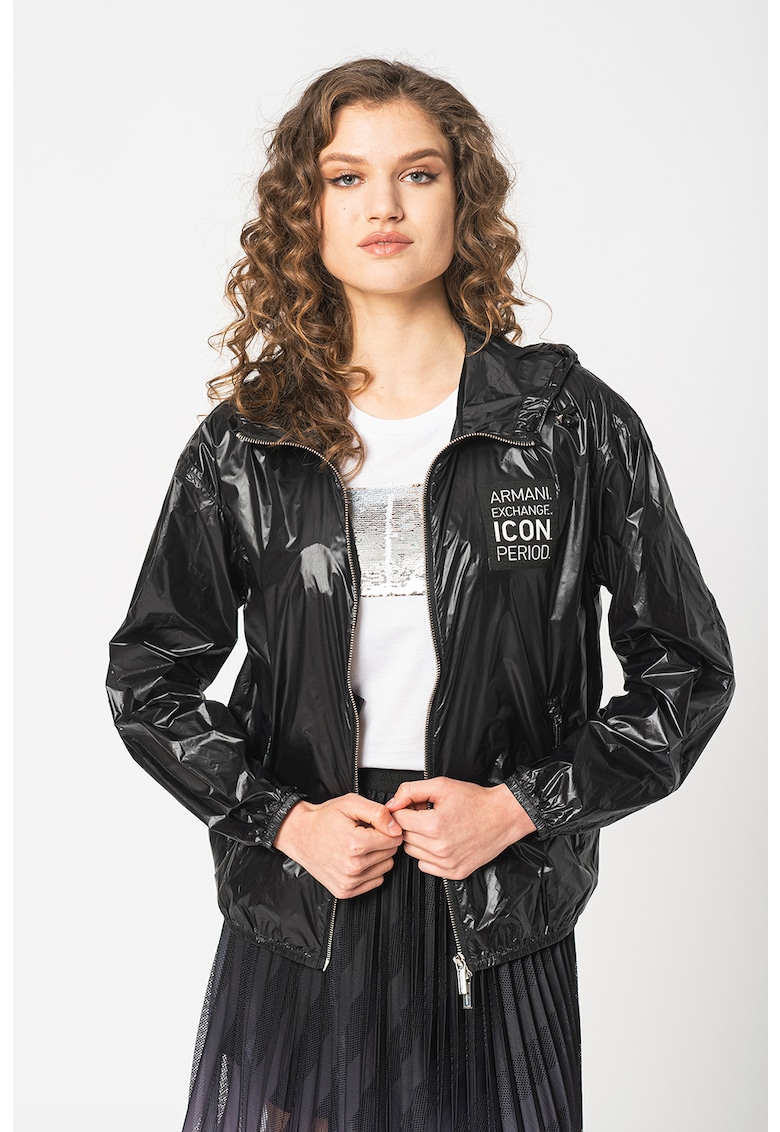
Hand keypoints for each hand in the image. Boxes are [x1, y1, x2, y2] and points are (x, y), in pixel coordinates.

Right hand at [273, 794, 402, 898]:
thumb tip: (395, 827)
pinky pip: (375, 881)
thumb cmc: (323, 819)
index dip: (388, 829)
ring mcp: (349, 881)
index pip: (394, 839)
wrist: (299, 834)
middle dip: (383, 842)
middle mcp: (353, 866)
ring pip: (385, 868)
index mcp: (356, 844)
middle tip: (365, 834)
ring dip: (378, 857)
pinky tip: (357, 859)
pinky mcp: (345, 891)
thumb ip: (377, 812)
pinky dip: (370, 870)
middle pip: (390, 854)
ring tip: (360, 846)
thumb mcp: (350, 804)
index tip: (376, 825)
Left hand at [386, 777, 535, 879]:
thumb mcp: (442, 786)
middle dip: (411, 824)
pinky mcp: (454, 873)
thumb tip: (392, 803)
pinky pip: (425, 866)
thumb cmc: (475, 801)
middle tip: (425, 815)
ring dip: (418, 840)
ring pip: (413, 852)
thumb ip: (411, 791)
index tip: (411, 807)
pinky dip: (428, 855)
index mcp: (435, 825)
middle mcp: (440, 847)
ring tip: (435, 828)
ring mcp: (447, 863)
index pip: (398, 821)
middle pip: (405, 837)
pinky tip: (441, 842)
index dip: (403, 810)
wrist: (502, 817)